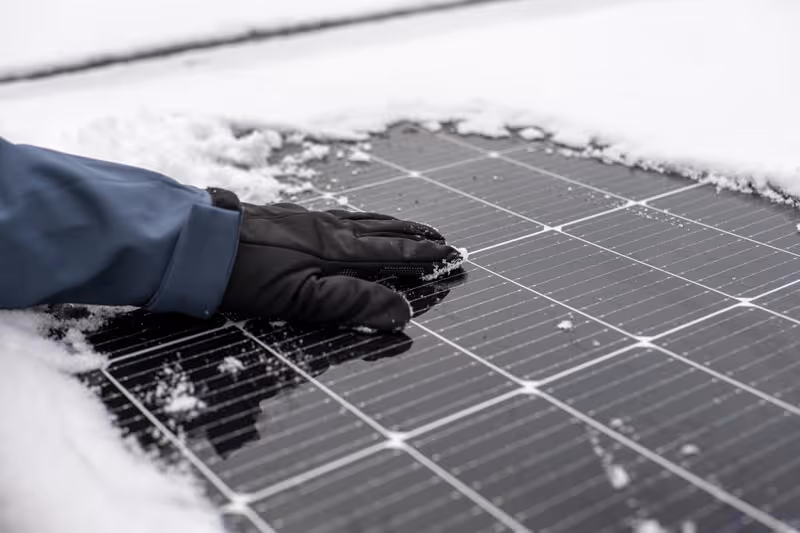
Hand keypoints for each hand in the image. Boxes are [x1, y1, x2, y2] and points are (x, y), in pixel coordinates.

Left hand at [209, 188, 464, 330]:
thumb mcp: (299, 300)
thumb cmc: (243, 277)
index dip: (422, 257)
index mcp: (334, 250)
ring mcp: (304, 219)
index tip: (450, 255)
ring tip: (406, 226)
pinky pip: (335, 215)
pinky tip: (349, 221)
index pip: (391, 255)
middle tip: (441, 237)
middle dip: (413, 237)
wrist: (193, 242)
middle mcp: (325, 229)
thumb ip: (351, 304)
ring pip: (358, 220)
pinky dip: (358, 219)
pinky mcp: (284, 217)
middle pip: (380, 232)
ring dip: (389, 225)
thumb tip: (402, 312)